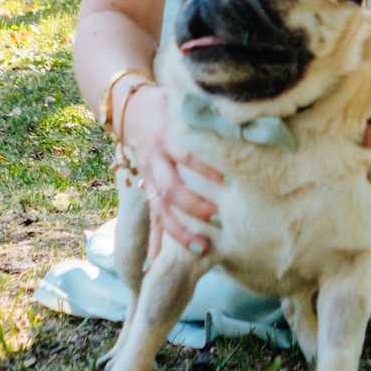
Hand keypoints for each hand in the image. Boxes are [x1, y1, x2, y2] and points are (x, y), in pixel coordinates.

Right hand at [124, 85, 224, 256]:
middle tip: (219, 219)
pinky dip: (153, 243)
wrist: (127, 108)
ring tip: (201, 249)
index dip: (205, 169)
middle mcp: (154, 159)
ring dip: (179, 231)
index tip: (228, 181)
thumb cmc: (167, 105)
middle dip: (194, 206)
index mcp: (167, 135)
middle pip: (171, 187)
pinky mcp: (145, 188)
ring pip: (160, 208)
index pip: (186, 154)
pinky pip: (150, 219)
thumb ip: (207, 111)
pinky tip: (155, 267)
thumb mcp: (183, 103)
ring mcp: (147, 176)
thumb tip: (243, 114)